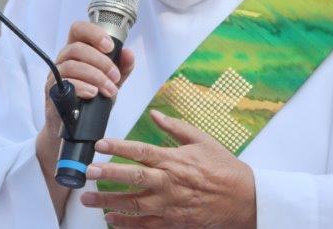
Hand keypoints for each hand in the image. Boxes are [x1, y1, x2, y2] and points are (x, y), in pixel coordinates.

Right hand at [35, 20, 134, 220]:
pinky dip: (82, 87)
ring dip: (95, 76)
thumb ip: (121, 68)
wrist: (73, 128)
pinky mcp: (52, 93)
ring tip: (109, 90)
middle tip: (115, 77)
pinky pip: (65, 84)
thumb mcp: (110, 81)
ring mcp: (55, 76)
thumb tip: (129, 53)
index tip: (110, 46)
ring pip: (71, 65)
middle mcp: (63, 60)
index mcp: (76, 51)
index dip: (93, 33)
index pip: (78, 29)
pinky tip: (93, 94)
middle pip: (77, 48)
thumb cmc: (90, 99)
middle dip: (101, 62)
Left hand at [80, 110, 255, 227]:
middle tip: (88, 172)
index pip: (140, 151)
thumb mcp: (202, 140)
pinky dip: (126, 224)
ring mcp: (169, 205)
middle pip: (132, 178)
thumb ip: (175, 127)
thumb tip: (155, 114)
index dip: (118, 147)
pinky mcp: (173, 222)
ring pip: (133, 204)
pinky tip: (111, 220)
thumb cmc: (223, 168)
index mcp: (174, 160)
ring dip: (108, 202)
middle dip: (107, 175)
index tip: (100, 144)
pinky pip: (145, 225)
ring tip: (88, 199)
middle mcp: (169, 183)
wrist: (244, 199)